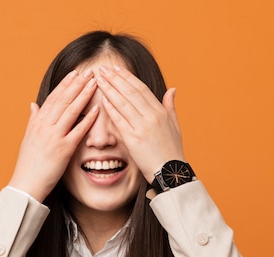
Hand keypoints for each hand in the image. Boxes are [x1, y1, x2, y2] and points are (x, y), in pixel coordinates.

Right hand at [9, 69, 98, 201]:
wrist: (26, 184)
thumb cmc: (29, 163)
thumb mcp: (28, 138)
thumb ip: (33, 119)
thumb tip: (33, 104)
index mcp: (37, 122)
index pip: (53, 98)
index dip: (65, 84)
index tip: (75, 73)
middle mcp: (44, 126)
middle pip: (63, 100)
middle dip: (77, 84)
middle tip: (89, 71)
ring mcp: (53, 137)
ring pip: (70, 111)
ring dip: (83, 95)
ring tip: (94, 83)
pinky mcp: (62, 150)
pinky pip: (77, 131)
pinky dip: (87, 120)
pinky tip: (97, 110)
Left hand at [96, 65, 184, 182]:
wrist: (170, 172)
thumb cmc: (172, 150)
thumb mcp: (175, 125)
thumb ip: (171, 106)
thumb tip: (172, 89)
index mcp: (160, 112)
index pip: (141, 89)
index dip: (127, 77)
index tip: (116, 69)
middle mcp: (152, 116)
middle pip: (130, 92)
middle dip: (115, 79)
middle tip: (103, 69)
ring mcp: (142, 127)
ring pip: (123, 103)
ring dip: (109, 89)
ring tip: (99, 79)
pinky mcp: (134, 139)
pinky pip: (119, 120)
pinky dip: (110, 109)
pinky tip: (102, 99)